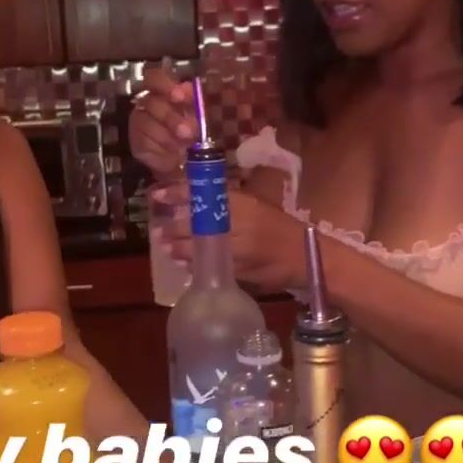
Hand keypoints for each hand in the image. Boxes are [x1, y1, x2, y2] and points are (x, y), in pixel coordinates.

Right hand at [128, 66, 197, 178]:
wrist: (184, 162)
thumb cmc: (192, 133)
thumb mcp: (198, 117)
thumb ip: (193, 101)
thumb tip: (188, 88)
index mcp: (164, 92)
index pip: (154, 78)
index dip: (164, 84)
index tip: (179, 96)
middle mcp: (147, 103)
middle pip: (151, 102)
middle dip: (170, 117)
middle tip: (187, 132)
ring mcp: (139, 122)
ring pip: (145, 122)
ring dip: (166, 136)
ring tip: (182, 148)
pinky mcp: (136, 142)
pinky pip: (143, 141)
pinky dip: (160, 149)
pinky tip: (171, 155)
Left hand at [156, 183, 304, 293]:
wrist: (304, 256)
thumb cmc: (280, 228)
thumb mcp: (256, 206)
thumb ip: (230, 203)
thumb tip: (199, 200)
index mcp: (240, 203)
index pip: (202, 194)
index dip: (177, 194)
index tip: (158, 196)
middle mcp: (236, 222)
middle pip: (194, 223)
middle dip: (172, 227)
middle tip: (158, 229)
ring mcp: (235, 247)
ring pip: (197, 247)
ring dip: (177, 248)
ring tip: (166, 248)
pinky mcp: (236, 269)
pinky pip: (208, 267)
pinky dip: (194, 266)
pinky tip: (185, 265)